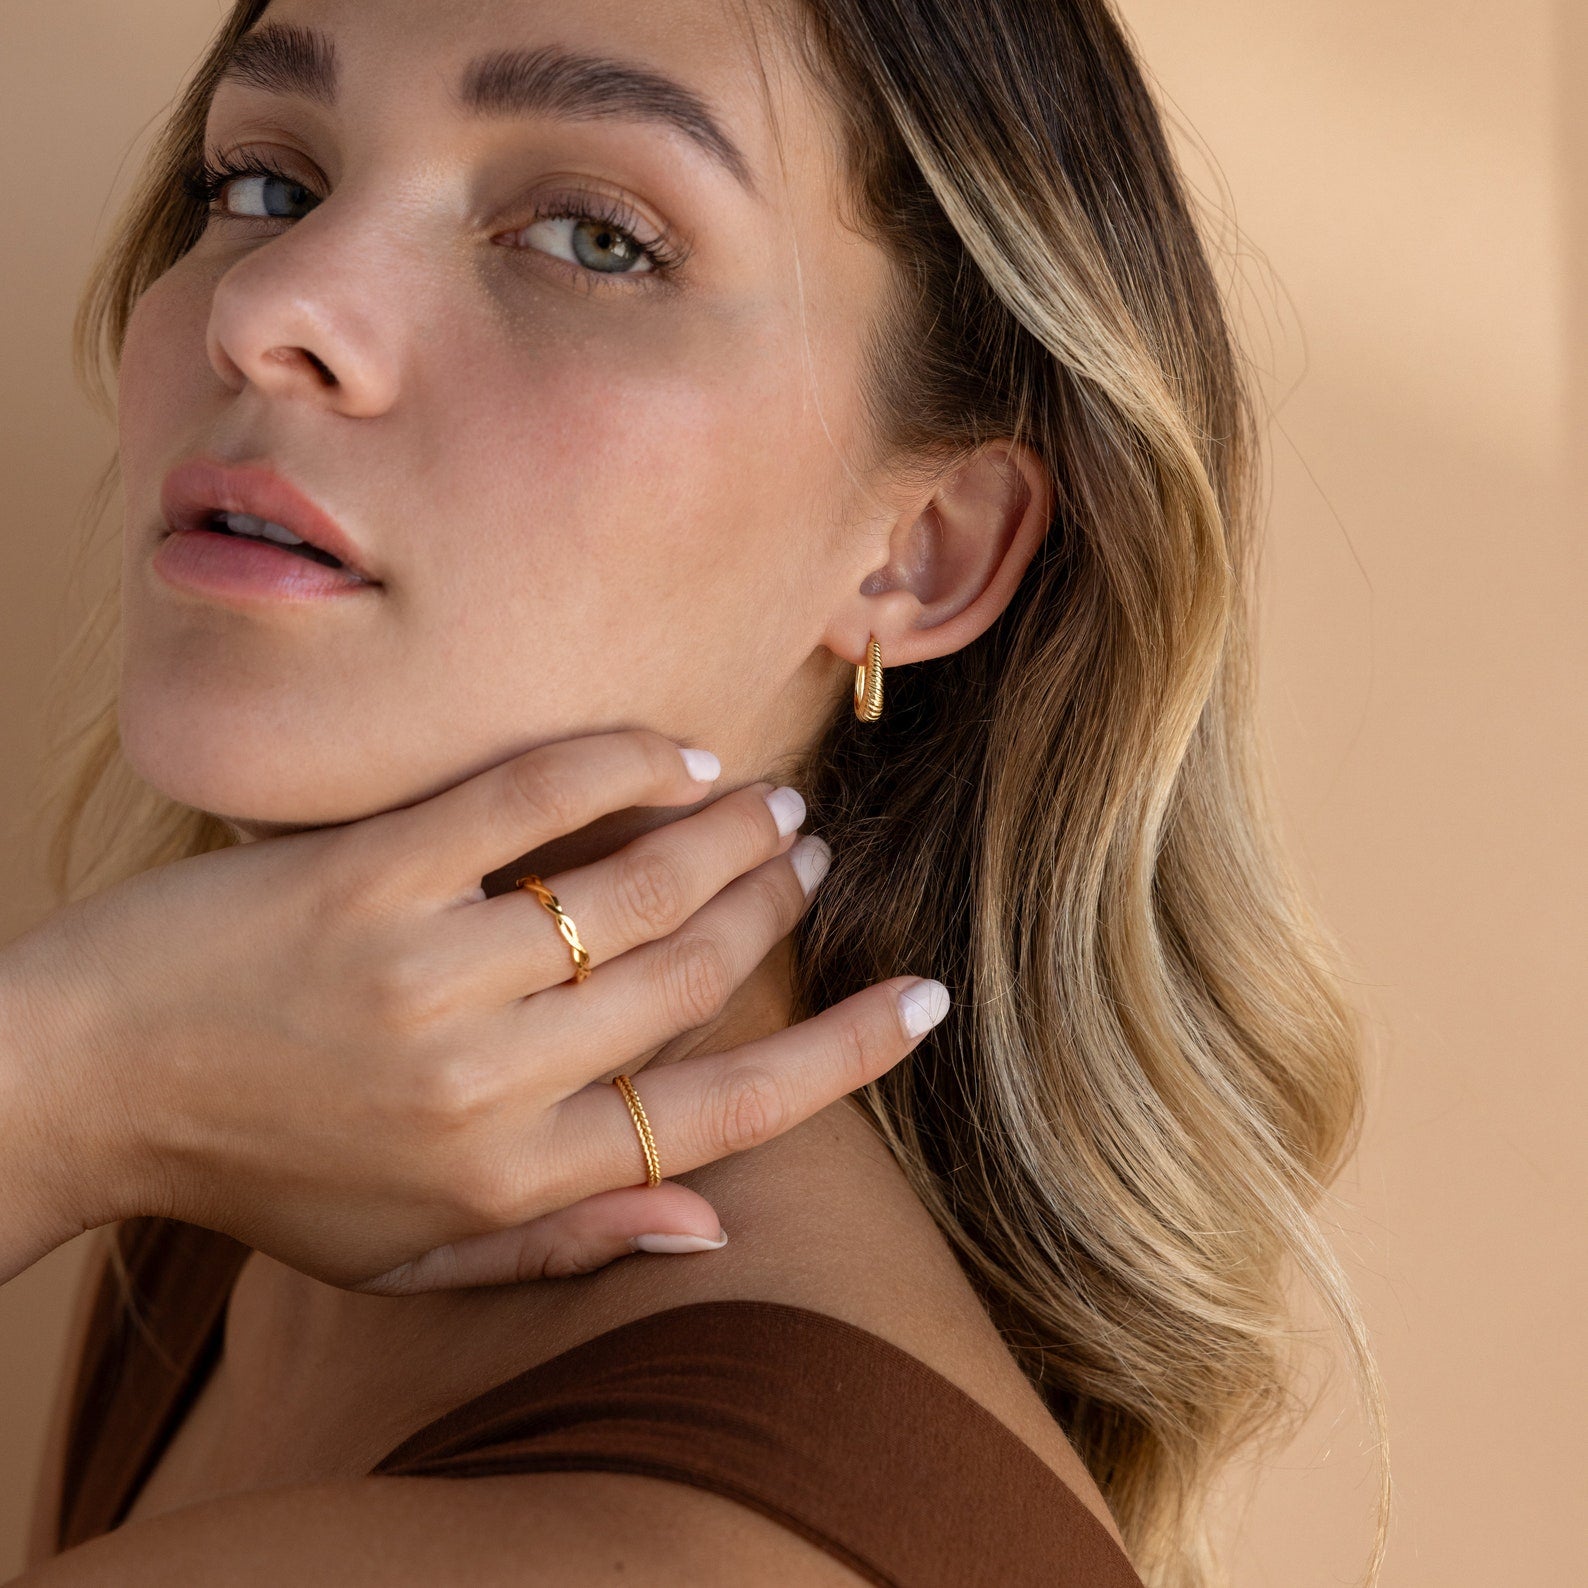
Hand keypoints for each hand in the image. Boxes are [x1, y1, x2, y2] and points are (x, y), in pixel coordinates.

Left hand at [0, 729, 948, 1288]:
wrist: (78, 1081)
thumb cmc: (257, 1170)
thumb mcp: (409, 1252)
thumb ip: (567, 1246)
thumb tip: (716, 1228)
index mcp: (512, 1178)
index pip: (725, 1114)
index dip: (844, 1054)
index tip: (921, 1001)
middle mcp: (487, 1081)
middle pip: (692, 975)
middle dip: (776, 907)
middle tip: (810, 853)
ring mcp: (426, 969)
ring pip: (635, 885)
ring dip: (725, 834)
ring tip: (770, 805)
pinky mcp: (366, 875)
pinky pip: (528, 800)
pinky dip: (618, 765)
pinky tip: (670, 754)